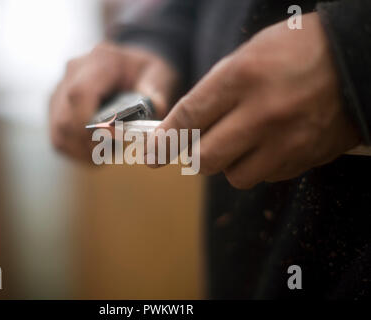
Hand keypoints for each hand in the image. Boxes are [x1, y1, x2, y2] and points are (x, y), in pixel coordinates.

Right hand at [49, 42, 180, 161]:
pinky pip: (58, 136)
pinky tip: (95, 152)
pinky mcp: (56, 106)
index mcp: (100, 61)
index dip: (88, 123)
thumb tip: (154, 108)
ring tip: (105, 153)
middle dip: (87, 144)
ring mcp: (60, 89)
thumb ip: (156, 92)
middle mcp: (74, 72)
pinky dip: (75, 150)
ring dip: (81, 151)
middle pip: (65, 117)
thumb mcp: (158, 75)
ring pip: (59, 130)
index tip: (107, 141)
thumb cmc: (144, 71)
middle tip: (111, 153)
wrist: (131, 65)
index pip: (80, 94)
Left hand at [156, 13, 359, 187]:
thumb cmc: (295, 52)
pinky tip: (269, 142)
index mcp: (242, 78)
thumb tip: (182, 129)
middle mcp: (263, 113)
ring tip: (243, 139)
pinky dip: (258, 165)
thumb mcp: (245, 59)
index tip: (151, 155)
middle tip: (198, 145)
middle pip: (206, 159)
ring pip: (235, 176)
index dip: (164, 140)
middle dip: (195, 156)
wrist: (355, 60)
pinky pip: (265, 176)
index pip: (188, 119)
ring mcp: (287, 140)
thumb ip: (212, 95)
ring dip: (229, 162)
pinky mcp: (305, 158)